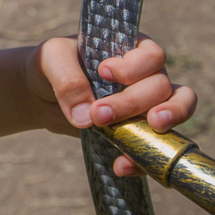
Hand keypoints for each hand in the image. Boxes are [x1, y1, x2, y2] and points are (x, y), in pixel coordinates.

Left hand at [26, 35, 197, 176]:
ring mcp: (146, 105)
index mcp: (130, 48)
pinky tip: (121, 166)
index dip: (135, 67)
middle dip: (132, 103)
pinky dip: (143, 159)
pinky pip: (155, 147)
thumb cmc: (52, 65)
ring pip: (174, 112)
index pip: (152, 56)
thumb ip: (68, 80)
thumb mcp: (51, 60)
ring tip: (151, 131)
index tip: (104, 72)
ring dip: (163, 126)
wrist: (41, 93)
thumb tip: (87, 117)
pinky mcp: (138, 132)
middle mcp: (147, 75)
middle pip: (159, 88)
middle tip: (100, 115)